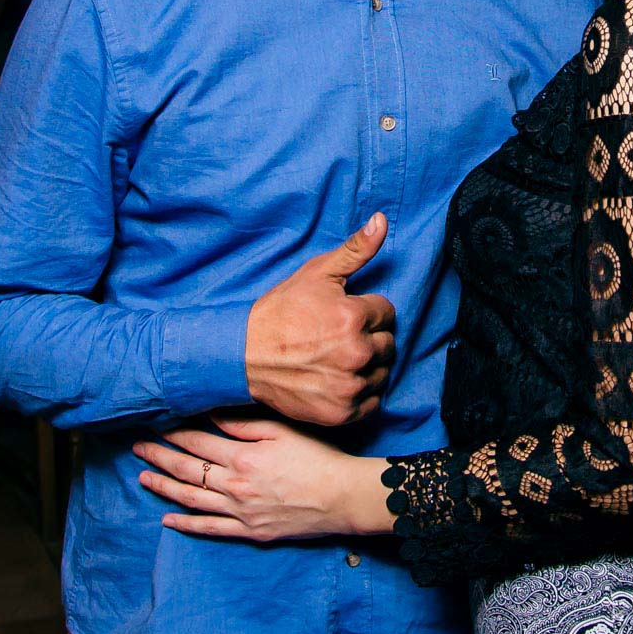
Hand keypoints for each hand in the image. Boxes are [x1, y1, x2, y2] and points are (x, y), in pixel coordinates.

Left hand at [132, 414, 392, 542]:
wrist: (341, 497)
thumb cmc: (317, 458)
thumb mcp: (282, 431)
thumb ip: (243, 424)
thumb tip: (210, 415)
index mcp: (243, 457)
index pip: (198, 443)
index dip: (174, 434)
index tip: (155, 425)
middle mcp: (235, 486)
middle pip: (188, 470)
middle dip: (160, 457)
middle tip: (138, 448)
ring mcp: (240, 512)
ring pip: (192, 500)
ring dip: (165, 487)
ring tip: (144, 478)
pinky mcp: (249, 531)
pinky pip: (210, 528)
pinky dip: (186, 525)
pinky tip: (168, 520)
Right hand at [244, 213, 395, 424]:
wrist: (244, 354)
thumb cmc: (281, 311)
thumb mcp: (317, 272)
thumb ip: (356, 249)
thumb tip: (382, 220)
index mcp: (354, 317)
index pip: (387, 312)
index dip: (366, 311)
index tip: (344, 314)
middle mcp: (356, 353)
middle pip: (388, 343)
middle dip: (369, 337)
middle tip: (339, 336)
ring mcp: (349, 386)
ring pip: (382, 372)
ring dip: (367, 365)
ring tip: (338, 357)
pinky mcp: (341, 413)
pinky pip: (372, 402)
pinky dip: (360, 392)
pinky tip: (339, 379)